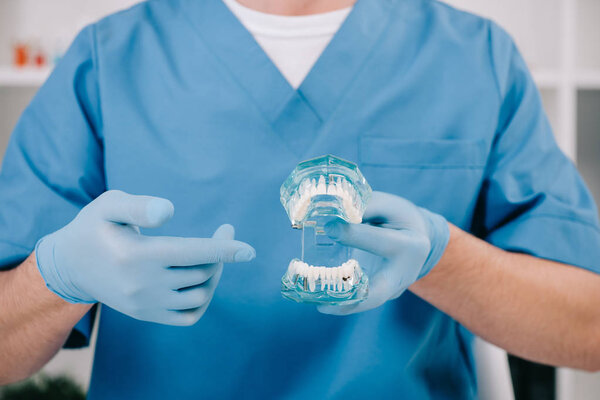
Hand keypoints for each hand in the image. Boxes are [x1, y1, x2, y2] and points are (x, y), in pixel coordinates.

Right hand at [35, 190, 254, 325]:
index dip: (224, 250)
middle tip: (224, 233)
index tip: (250, 250)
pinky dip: (203, 300)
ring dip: (214, 274)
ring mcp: (145, 304)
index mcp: (137, 255)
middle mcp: (142, 285)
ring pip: (199, 295)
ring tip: (211, 255)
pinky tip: (202, 279)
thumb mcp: (109, 205)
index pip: (192, 253)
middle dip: (221, 253)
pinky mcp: (146, 315)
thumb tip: (170, 210)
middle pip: (201, 273)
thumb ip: (139, 205)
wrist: (70, 265)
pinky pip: (188, 317)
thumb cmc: (95, 227)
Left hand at [318, 191, 448, 314]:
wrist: (417, 237)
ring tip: (318, 303)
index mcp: (411, 245)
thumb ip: (364, 207)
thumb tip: (332, 212)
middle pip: (379, 293)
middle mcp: (404, 273)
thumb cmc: (397, 217)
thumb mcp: (386, 205)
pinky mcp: (383, 295)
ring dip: (341, 306)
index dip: (352, 234)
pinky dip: (342, 302)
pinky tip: (320, 300)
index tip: (328, 226)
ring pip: (367, 303)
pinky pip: (362, 301)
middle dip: (352, 298)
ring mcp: (394, 289)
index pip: (378, 242)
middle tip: (324, 301)